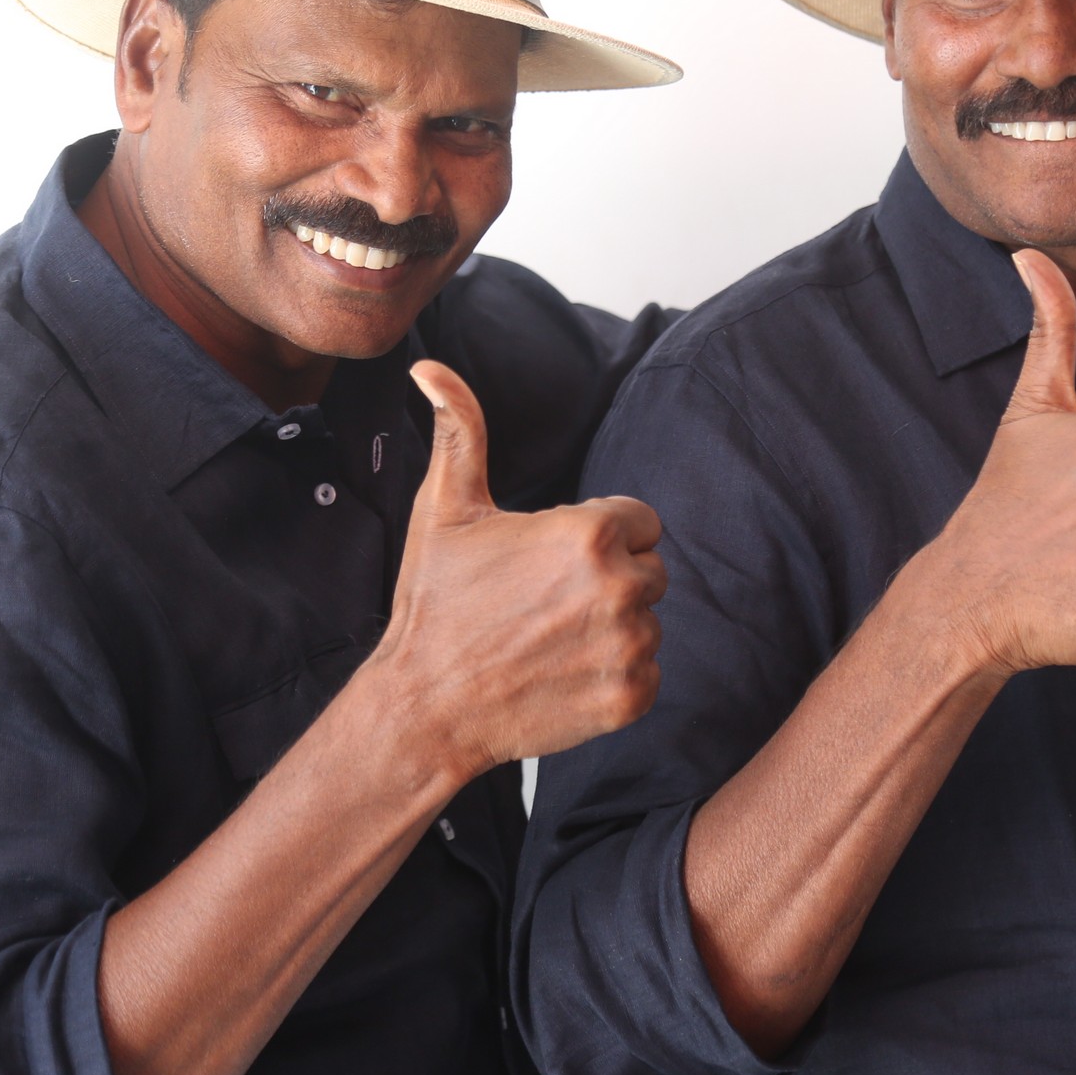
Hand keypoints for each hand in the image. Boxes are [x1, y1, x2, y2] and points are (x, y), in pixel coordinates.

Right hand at [375, 360, 665, 776]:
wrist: (425, 707)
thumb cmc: (435, 604)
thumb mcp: (444, 509)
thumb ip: (459, 431)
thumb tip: (429, 367)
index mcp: (589, 534)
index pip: (641, 521)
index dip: (600, 537)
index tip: (554, 561)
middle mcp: (621, 587)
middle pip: (650, 569)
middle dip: (610, 579)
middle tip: (547, 602)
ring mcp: (630, 646)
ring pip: (650, 620)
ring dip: (614, 627)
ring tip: (552, 638)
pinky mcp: (632, 696)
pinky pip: (650, 671)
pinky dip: (617, 674)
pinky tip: (565, 672)